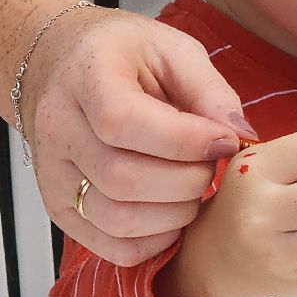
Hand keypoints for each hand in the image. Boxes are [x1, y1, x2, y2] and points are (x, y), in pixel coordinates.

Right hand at [20, 4, 255, 266]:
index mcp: (86, 78)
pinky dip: (154, 242)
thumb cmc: (123, 55)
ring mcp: (54, 175)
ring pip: (116, 219)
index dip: (185, 141)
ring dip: (174, 214)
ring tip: (192, 188)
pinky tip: (172, 213)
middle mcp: (59, 129)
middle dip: (187, 181)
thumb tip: (241, 137)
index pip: (123, 121)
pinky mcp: (61, 209)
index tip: (223, 141)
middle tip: (210, 166)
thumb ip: (209, 90)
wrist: (60, 66)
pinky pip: (110, 247)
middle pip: (122, 178)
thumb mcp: (172, 50)